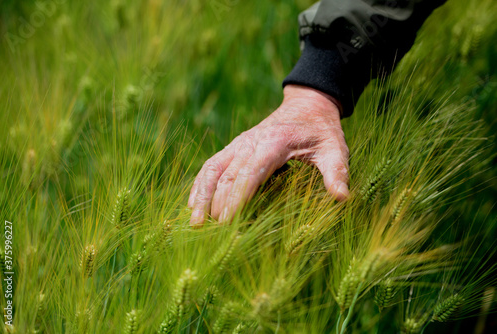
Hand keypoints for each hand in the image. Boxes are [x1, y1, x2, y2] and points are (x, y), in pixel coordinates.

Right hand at [188, 84, 349, 225]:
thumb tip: (342, 198)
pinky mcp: (233, 149)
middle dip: (216, 205)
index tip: (227, 222)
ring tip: (194, 224)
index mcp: (273, 143)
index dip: (236, 198)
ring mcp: (238, 145)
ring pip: (212, 169)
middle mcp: (249, 143)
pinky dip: (199, 185)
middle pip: (227, 176)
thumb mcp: (334, 148)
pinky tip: (192, 205)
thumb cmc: (321, 131)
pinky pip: (211, 166)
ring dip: (200, 195)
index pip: (249, 173)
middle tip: (212, 236)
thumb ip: (336, 171)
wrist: (306, 105)